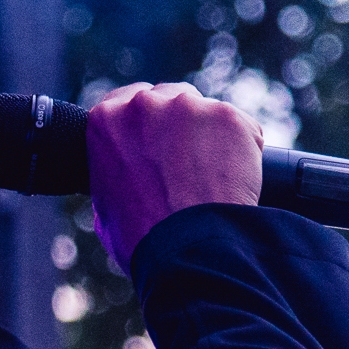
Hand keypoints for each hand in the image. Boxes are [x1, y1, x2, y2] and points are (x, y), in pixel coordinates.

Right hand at [85, 83, 263, 272]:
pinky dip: (243, 150)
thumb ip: (112, 176)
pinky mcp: (227, 116)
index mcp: (106, 121)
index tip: (158, 139)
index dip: (147, 122)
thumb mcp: (105, 208)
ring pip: (206, 112)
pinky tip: (236, 181)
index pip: (128, 100)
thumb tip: (123, 178)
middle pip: (169, 97)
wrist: (187, 251)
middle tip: (189, 164)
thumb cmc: (143, 240)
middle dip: (179, 125)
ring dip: (211, 136)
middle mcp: (143, 104)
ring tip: (214, 178)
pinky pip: (241, 128)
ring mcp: (187, 106)